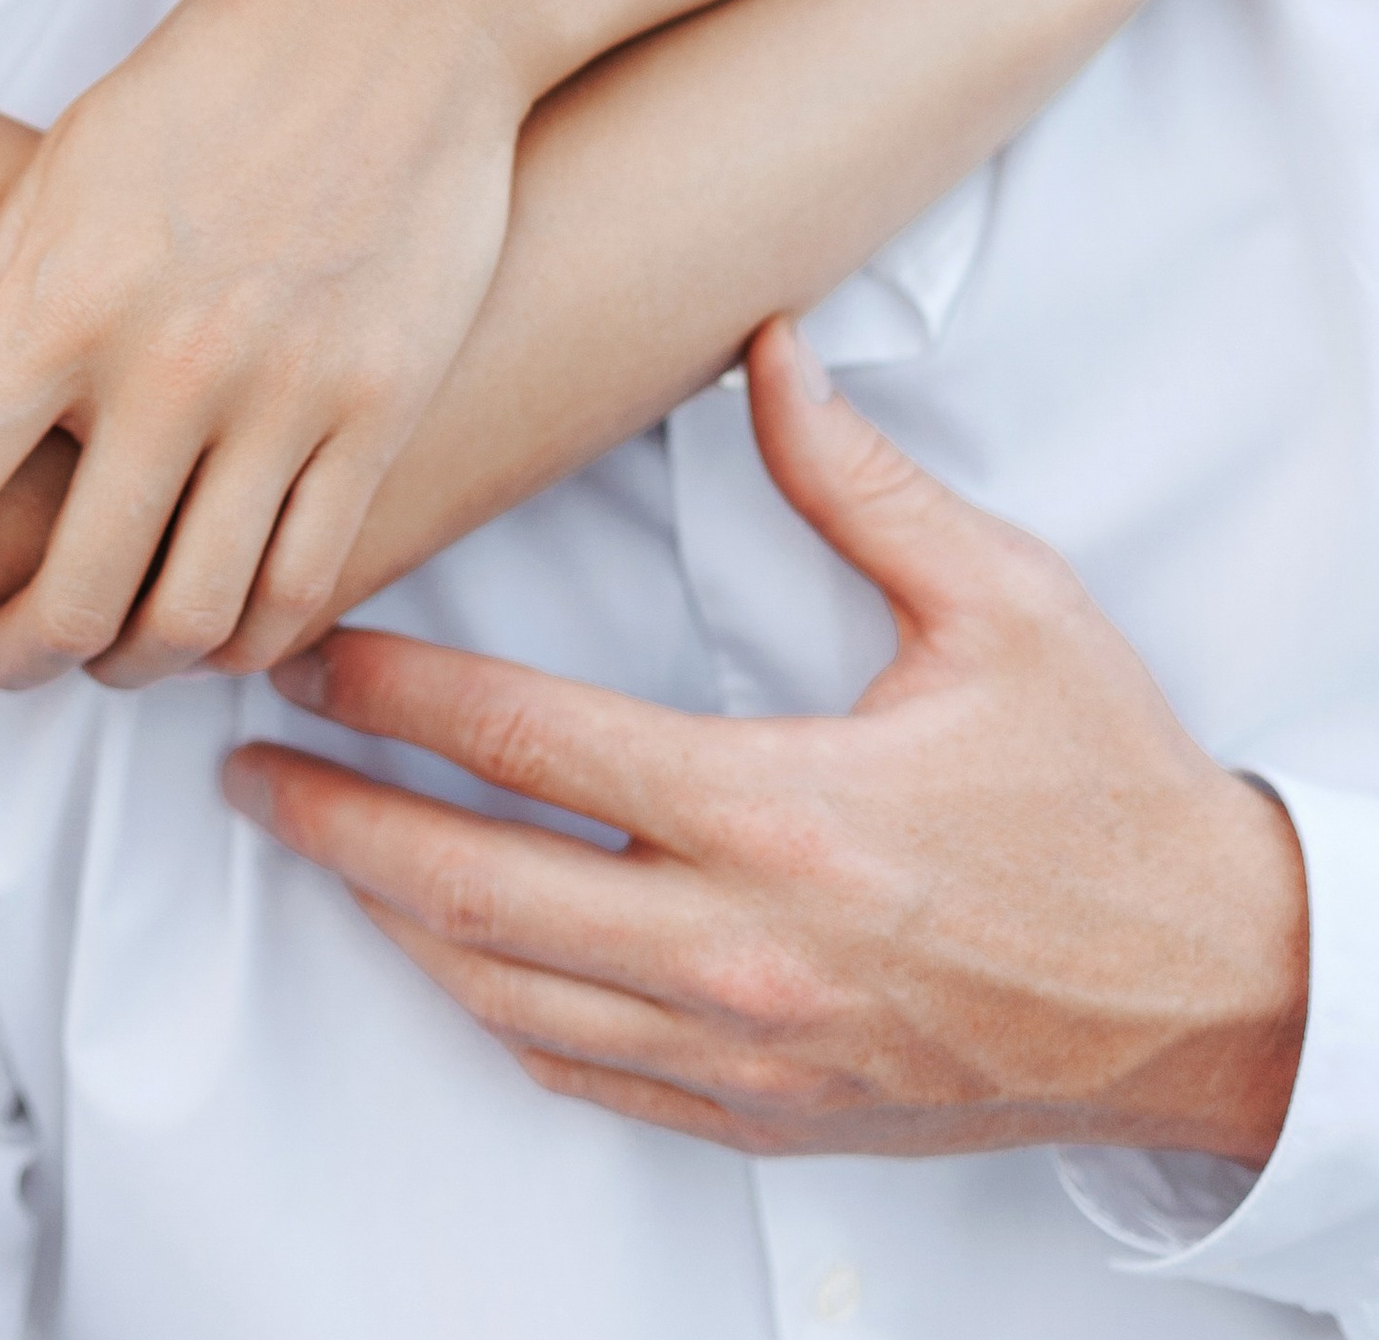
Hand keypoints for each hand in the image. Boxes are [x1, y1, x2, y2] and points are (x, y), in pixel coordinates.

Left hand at [0, 0, 530, 687]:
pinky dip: (246, 638)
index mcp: (66, 299)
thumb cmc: (216, 75)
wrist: (407, 15)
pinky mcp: (381, 410)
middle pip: (71, 599)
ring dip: (128, 665)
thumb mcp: (65, 164)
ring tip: (102, 648)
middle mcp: (170, 366)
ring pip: (191, 617)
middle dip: (11, 653)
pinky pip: (306, 584)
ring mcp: (287, 396)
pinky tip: (213, 622)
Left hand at [226, 319, 1308, 1162]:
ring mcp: (747, 1050)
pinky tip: (448, 957)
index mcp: (779, 812)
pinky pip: (585, 1076)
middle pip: (472, 887)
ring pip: (508, 996)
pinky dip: (494, 1012)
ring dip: (392, 919)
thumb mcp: (1004, 604)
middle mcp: (741, 947)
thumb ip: (859, 480)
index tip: (309, 652)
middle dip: (336, 822)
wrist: (1215, 992)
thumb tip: (769, 346)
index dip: (396, 692)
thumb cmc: (1109, 795)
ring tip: (317, 845)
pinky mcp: (768, 1113)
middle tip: (244, 767)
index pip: (528, 745)